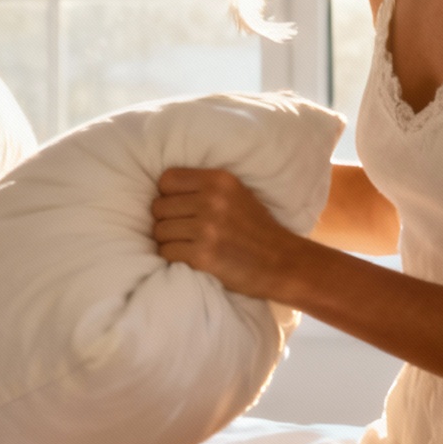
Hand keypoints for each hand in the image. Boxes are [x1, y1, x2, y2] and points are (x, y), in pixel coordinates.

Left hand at [151, 167, 305, 300]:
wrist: (283, 263)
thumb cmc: (256, 228)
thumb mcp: (235, 194)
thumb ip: (203, 188)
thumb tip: (162, 193)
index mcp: (219, 180)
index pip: (167, 180)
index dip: (168, 196)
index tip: (179, 209)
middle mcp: (211, 201)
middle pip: (159, 207)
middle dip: (167, 221)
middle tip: (184, 232)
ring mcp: (206, 229)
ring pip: (159, 232)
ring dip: (169, 242)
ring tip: (189, 246)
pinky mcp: (202, 256)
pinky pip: (166, 253)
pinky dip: (174, 258)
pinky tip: (191, 258)